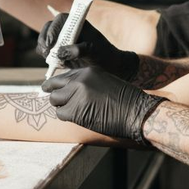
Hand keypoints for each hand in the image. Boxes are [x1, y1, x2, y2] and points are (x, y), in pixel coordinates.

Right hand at [37, 13, 138, 80]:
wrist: (106, 65)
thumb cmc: (102, 53)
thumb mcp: (93, 51)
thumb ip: (78, 50)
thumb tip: (60, 52)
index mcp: (76, 23)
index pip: (59, 20)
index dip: (53, 29)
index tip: (52, 43)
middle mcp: (67, 29)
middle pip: (48, 29)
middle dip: (44, 40)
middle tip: (45, 52)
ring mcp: (62, 40)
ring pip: (45, 40)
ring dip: (43, 49)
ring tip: (48, 58)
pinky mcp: (59, 51)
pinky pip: (48, 52)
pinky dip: (47, 57)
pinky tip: (54, 63)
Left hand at [42, 67, 163, 143]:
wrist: (135, 111)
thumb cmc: (124, 100)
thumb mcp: (104, 81)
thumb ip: (86, 83)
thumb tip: (68, 91)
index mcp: (87, 71)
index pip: (64, 75)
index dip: (59, 84)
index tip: (58, 90)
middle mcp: (80, 79)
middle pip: (54, 84)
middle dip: (54, 93)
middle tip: (57, 101)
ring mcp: (76, 94)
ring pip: (54, 99)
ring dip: (60, 106)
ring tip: (72, 111)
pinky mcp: (75, 110)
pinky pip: (60, 113)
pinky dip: (66, 117)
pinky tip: (77, 117)